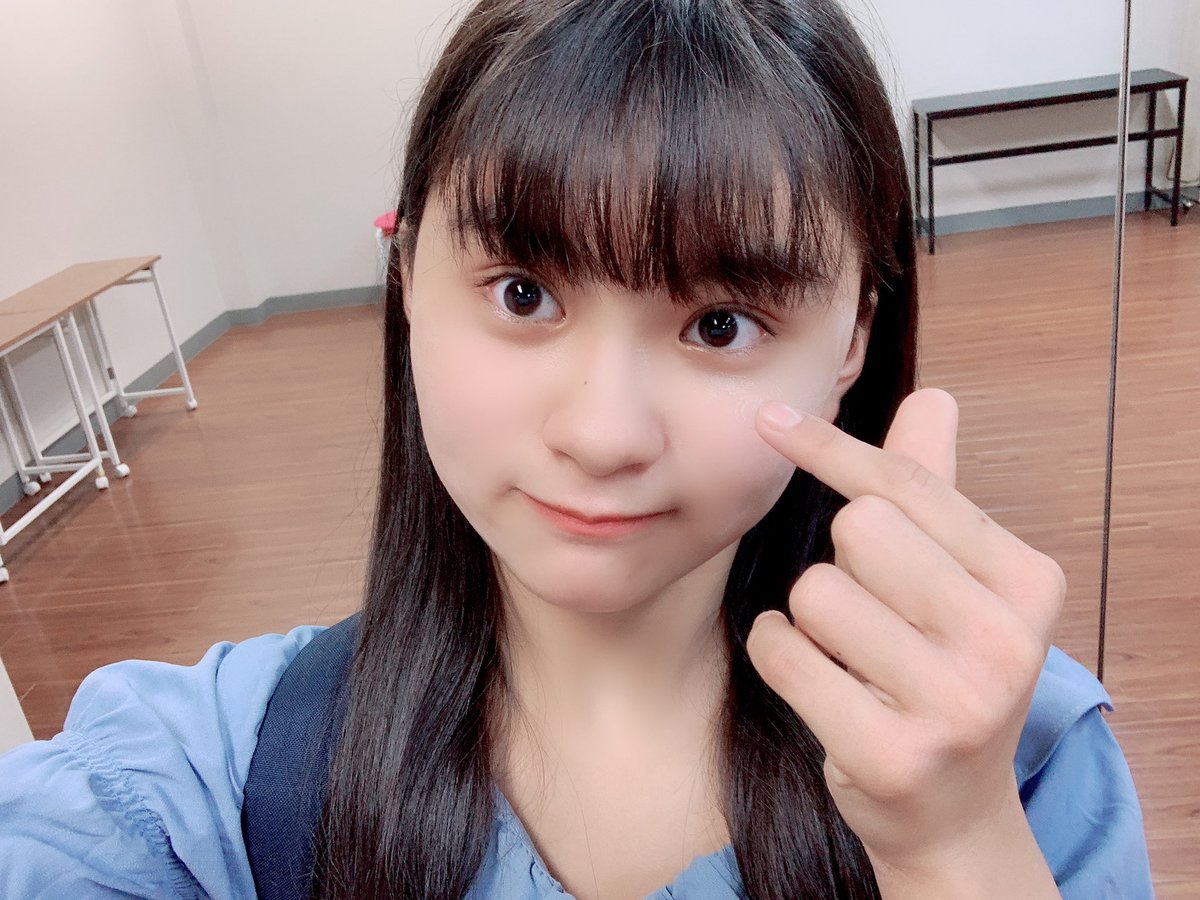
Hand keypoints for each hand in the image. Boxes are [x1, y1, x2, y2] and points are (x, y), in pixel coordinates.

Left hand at [745, 388, 1064, 893]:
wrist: (950, 811)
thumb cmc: (942, 672)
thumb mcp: (957, 581)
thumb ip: (936, 489)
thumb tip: (932, 395)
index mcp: (1028, 582)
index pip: (908, 484)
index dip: (830, 448)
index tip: (769, 420)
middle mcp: (1006, 640)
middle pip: (859, 528)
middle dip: (842, 563)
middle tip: (872, 615)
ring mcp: (955, 703)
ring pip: (815, 592)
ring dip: (811, 619)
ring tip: (853, 659)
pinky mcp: (892, 752)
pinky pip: (781, 651)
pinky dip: (778, 653)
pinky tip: (820, 683)